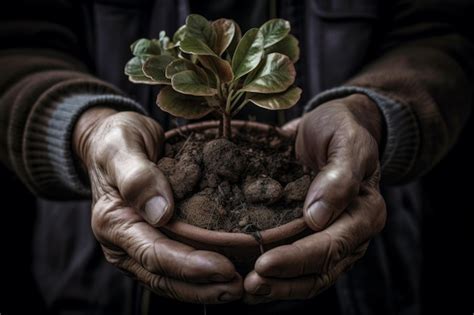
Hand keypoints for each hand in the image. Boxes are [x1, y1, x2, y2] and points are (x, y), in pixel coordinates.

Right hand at [73, 108, 241, 302]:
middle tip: (239, 287)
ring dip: (204, 288)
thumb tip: (160, 212)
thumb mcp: (122, 147)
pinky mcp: (152, 242)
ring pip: (170, 280)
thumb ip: (137, 176)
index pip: (153, 254)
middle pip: (164, 276)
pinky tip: (224, 275)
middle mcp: (123, 243)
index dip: (189, 265)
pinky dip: (199, 277)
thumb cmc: (117, 141)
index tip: (224, 267)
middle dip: (202, 286)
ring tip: (237, 287)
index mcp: (114, 222)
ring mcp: (137, 246)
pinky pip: (175, 267)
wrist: (112, 142)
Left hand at [244, 94, 386, 302]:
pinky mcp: (313, 236)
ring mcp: (332, 238)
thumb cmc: (340, 129)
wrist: (332, 126)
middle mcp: (351, 233)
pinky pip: (299, 265)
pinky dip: (278, 276)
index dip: (297, 258)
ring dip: (279, 287)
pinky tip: (251, 278)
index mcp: (365, 212)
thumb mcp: (347, 140)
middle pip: (320, 270)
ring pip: (310, 276)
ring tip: (247, 291)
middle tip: (249, 285)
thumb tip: (318, 218)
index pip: (331, 245)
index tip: (264, 263)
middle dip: (284, 281)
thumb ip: (340, 175)